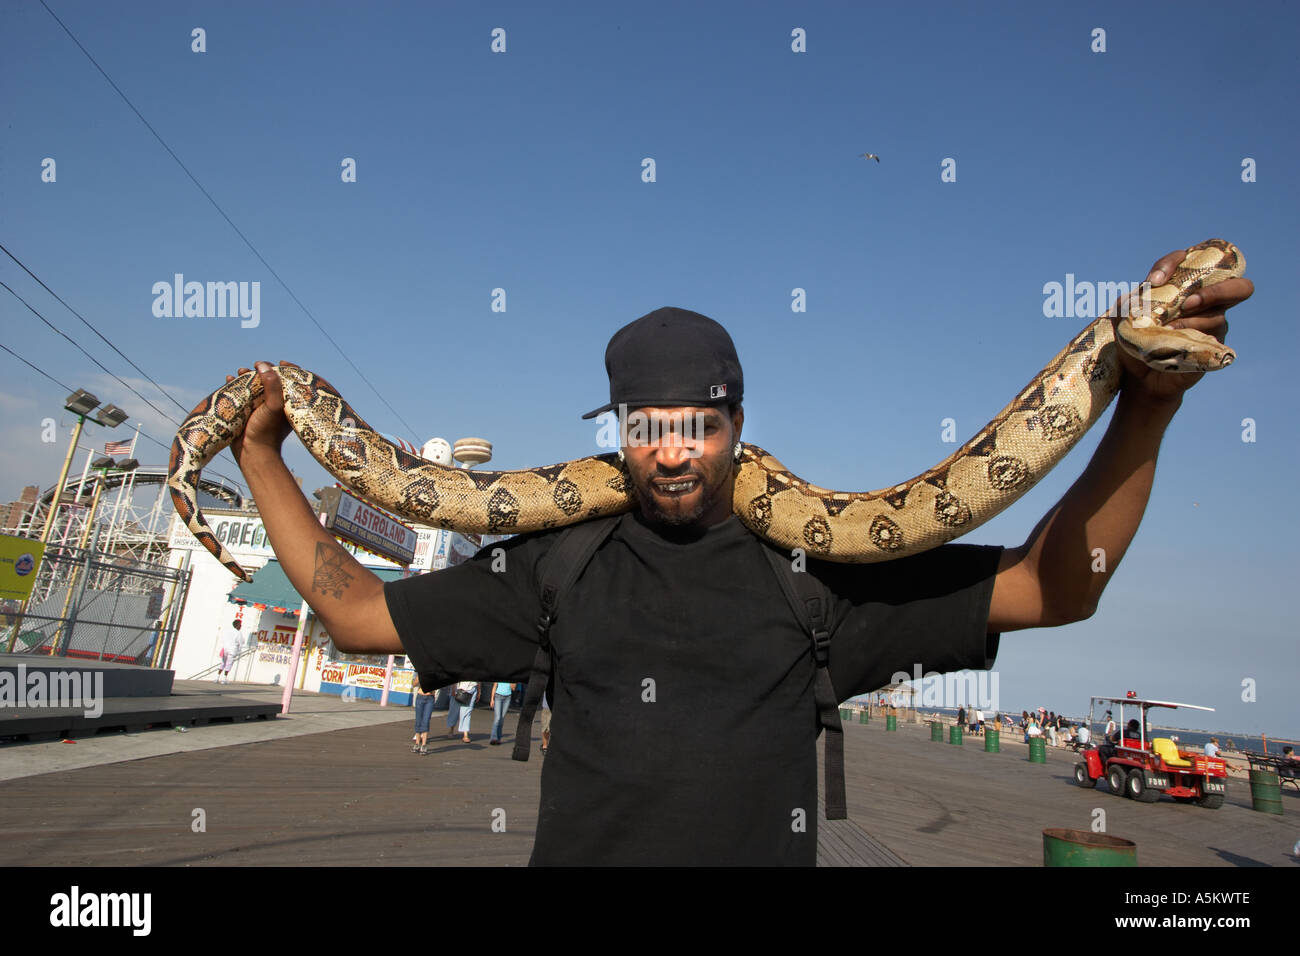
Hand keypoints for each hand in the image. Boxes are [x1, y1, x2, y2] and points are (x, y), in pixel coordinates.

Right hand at [228, 361, 291, 465]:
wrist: (252, 453)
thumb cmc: (267, 431)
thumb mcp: (273, 407)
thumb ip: (272, 386)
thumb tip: (263, 365)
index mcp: (286, 403)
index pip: (290, 381)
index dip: (286, 370)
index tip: (280, 363)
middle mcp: (274, 404)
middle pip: (270, 381)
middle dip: (261, 371)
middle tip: (253, 367)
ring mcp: (259, 408)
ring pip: (254, 387)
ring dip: (246, 377)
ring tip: (239, 372)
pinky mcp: (245, 412)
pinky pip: (240, 395)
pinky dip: (235, 386)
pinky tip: (228, 379)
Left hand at [1115, 247, 1253, 402]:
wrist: (1139, 377)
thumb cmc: (1136, 343)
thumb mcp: (1125, 321)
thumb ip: (1126, 305)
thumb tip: (1131, 297)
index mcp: (1186, 288)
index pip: (1191, 261)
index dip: (1174, 262)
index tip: (1154, 280)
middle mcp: (1207, 303)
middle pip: (1239, 286)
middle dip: (1217, 290)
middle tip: (1189, 302)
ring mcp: (1214, 324)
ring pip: (1218, 314)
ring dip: (1192, 320)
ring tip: (1168, 330)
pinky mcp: (1214, 346)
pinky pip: (1212, 336)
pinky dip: (1191, 334)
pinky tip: (1172, 340)